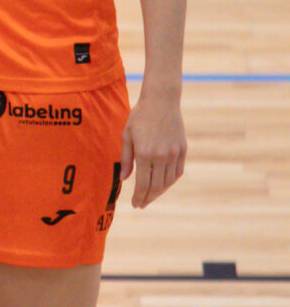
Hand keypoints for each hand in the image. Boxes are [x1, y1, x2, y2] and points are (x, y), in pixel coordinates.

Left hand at [121, 87, 185, 207]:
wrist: (161, 102)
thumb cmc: (139, 117)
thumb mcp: (127, 136)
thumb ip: (126, 159)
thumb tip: (124, 179)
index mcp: (144, 154)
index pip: (143, 184)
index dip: (139, 196)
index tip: (135, 204)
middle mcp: (161, 156)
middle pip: (156, 186)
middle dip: (148, 198)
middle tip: (141, 204)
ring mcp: (174, 154)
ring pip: (168, 181)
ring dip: (159, 192)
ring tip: (150, 196)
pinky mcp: (182, 150)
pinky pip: (177, 172)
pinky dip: (170, 181)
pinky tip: (163, 184)